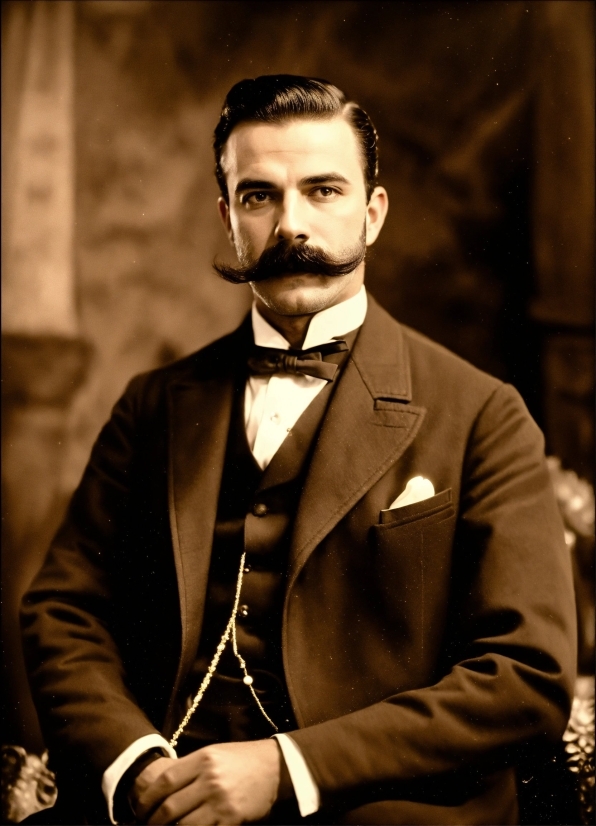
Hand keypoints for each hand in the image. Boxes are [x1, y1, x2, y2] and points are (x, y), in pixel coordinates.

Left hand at [133, 739, 280, 824]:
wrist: (275, 768)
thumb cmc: (242, 759)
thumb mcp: (214, 754)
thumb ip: (190, 768)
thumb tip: (162, 788)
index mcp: (203, 760)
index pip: (165, 781)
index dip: (147, 798)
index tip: (140, 808)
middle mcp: (210, 780)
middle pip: (170, 807)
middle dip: (153, 820)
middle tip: (147, 824)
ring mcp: (220, 802)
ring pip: (183, 825)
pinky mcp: (231, 820)